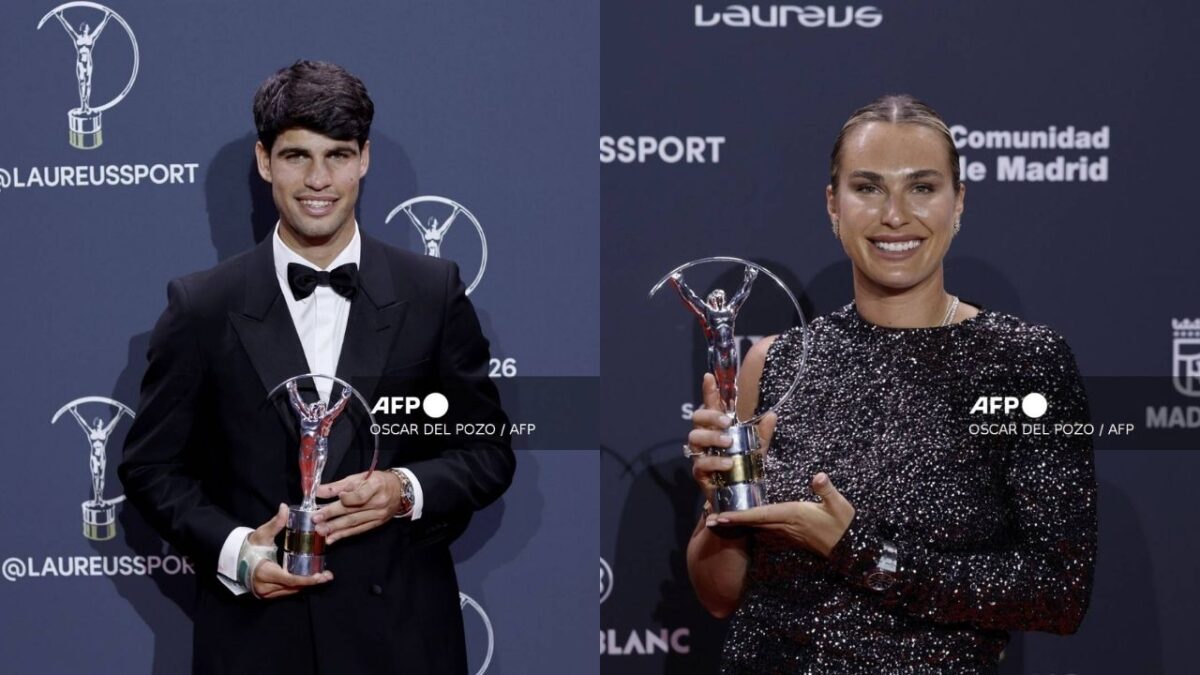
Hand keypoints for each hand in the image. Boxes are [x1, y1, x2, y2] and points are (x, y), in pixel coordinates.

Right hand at [248, 503, 332, 598]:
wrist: (236, 559)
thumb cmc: (251, 546)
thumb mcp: (262, 534)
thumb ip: (275, 522)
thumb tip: (285, 507)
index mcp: (264, 572)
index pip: (289, 579)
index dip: (306, 579)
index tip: (320, 577)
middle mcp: (264, 586)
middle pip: (292, 587)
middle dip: (310, 582)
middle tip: (327, 576)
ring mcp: (264, 593)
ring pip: (290, 591)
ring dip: (305, 585)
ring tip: (322, 577)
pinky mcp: (266, 594)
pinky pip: (285, 592)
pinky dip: (296, 586)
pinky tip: (309, 580)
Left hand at [313, 470, 405, 543]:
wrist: (399, 491)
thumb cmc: (377, 481)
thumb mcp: (360, 477)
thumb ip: (339, 485)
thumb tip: (318, 491)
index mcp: (376, 486)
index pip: (360, 496)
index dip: (346, 498)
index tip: (332, 498)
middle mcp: (378, 502)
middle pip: (353, 510)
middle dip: (332, 515)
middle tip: (316, 519)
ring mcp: (378, 515)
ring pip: (354, 523)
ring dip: (335, 528)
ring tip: (320, 531)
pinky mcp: (376, 524)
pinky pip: (358, 530)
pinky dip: (343, 535)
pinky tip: (331, 539)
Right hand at [687, 373, 776, 504]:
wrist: (741, 498)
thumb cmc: (746, 468)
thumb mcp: (757, 448)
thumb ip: (762, 433)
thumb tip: (772, 414)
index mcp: (718, 428)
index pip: (711, 405)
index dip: (709, 391)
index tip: (709, 377)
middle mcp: (706, 438)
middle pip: (697, 418)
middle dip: (710, 416)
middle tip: (726, 421)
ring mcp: (700, 454)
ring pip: (695, 437)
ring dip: (712, 437)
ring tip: (728, 442)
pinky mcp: (699, 472)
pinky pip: (701, 463)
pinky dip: (715, 461)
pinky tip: (729, 463)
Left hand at [706, 472, 854, 557]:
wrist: (849, 549)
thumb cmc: (843, 524)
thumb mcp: (839, 505)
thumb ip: (827, 490)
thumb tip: (819, 476)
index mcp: (792, 515)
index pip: (760, 515)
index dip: (740, 515)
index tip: (721, 516)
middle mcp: (784, 525)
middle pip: (751, 522)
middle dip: (731, 520)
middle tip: (708, 518)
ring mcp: (785, 531)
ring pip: (755, 526)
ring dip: (737, 523)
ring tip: (717, 518)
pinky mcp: (788, 534)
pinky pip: (763, 529)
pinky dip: (749, 524)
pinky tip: (740, 520)